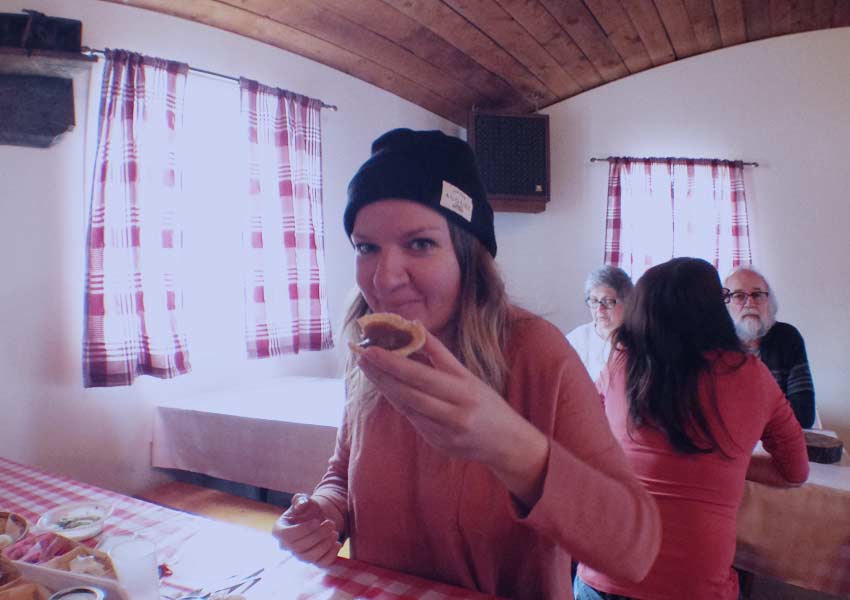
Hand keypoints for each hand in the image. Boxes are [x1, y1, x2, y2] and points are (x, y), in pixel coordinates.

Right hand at [272, 493, 340, 566]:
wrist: (317, 519)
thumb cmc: (307, 510)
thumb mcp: (303, 500)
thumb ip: (301, 500)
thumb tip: (301, 504)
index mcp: (279, 530)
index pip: (288, 535)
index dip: (303, 530)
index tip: (317, 521)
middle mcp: (286, 546)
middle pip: (299, 547)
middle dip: (317, 536)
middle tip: (330, 524)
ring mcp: (299, 556)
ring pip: (310, 558)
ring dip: (324, 545)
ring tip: (334, 532)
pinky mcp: (313, 561)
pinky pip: (320, 564)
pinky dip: (330, 555)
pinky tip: (337, 544)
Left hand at [355, 331, 548, 504]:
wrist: (506, 442)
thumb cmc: (486, 403)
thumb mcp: (468, 376)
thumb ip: (441, 355)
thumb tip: (416, 327)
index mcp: (465, 389)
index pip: (422, 374)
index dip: (394, 362)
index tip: (372, 348)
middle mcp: (456, 411)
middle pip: (410, 391)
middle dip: (383, 372)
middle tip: (361, 355)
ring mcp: (446, 431)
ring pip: (408, 407)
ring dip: (385, 387)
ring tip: (368, 369)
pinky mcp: (440, 444)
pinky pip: (414, 421)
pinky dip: (399, 403)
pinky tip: (386, 388)